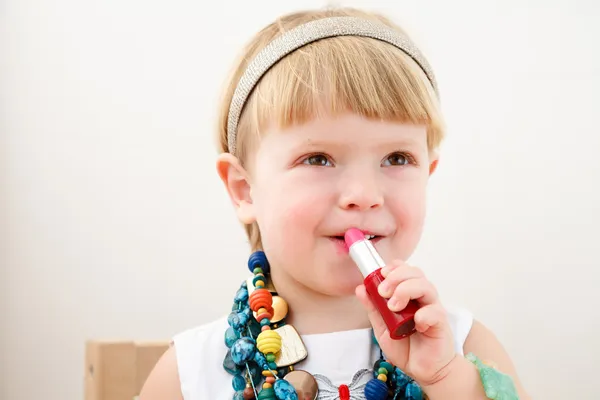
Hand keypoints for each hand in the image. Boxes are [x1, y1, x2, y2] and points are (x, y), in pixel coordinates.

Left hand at [355, 260, 456, 386]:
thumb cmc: (406, 348)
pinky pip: (435, 311)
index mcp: (410, 295)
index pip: (405, 270)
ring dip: (406, 290)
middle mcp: (422, 298)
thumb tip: (360, 288)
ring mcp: (432, 309)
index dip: (394, 267)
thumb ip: (373, 308)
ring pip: (426, 286)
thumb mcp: (382, 327)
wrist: (423, 371)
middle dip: (396, 277)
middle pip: (415, 273)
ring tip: (393, 307)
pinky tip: (415, 323)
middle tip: (383, 292)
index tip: (381, 274)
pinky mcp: (440, 323)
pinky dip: (423, 314)